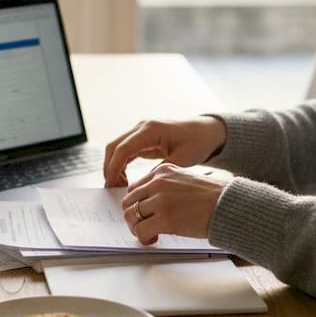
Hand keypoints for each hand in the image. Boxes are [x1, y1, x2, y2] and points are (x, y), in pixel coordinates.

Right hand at [103, 116, 225, 187]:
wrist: (206, 131)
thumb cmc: (198, 142)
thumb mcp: (183, 159)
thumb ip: (162, 170)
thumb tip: (143, 186)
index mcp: (151, 129)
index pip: (123, 148)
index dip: (114, 167)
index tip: (111, 185)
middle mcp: (142, 127)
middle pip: (114, 147)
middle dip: (109, 168)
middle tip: (112, 189)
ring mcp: (140, 131)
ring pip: (116, 149)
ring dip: (114, 167)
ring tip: (119, 187)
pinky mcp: (142, 138)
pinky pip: (125, 151)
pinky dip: (121, 165)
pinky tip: (125, 179)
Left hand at [120, 163, 225, 244]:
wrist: (229, 204)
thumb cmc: (213, 196)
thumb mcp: (184, 180)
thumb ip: (166, 186)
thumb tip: (150, 202)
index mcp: (163, 171)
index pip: (135, 187)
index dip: (136, 203)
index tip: (142, 213)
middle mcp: (158, 183)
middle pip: (129, 202)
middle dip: (133, 216)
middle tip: (143, 226)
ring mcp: (161, 200)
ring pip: (131, 216)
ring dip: (136, 228)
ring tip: (148, 234)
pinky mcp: (165, 219)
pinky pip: (141, 230)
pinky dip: (143, 238)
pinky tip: (153, 239)